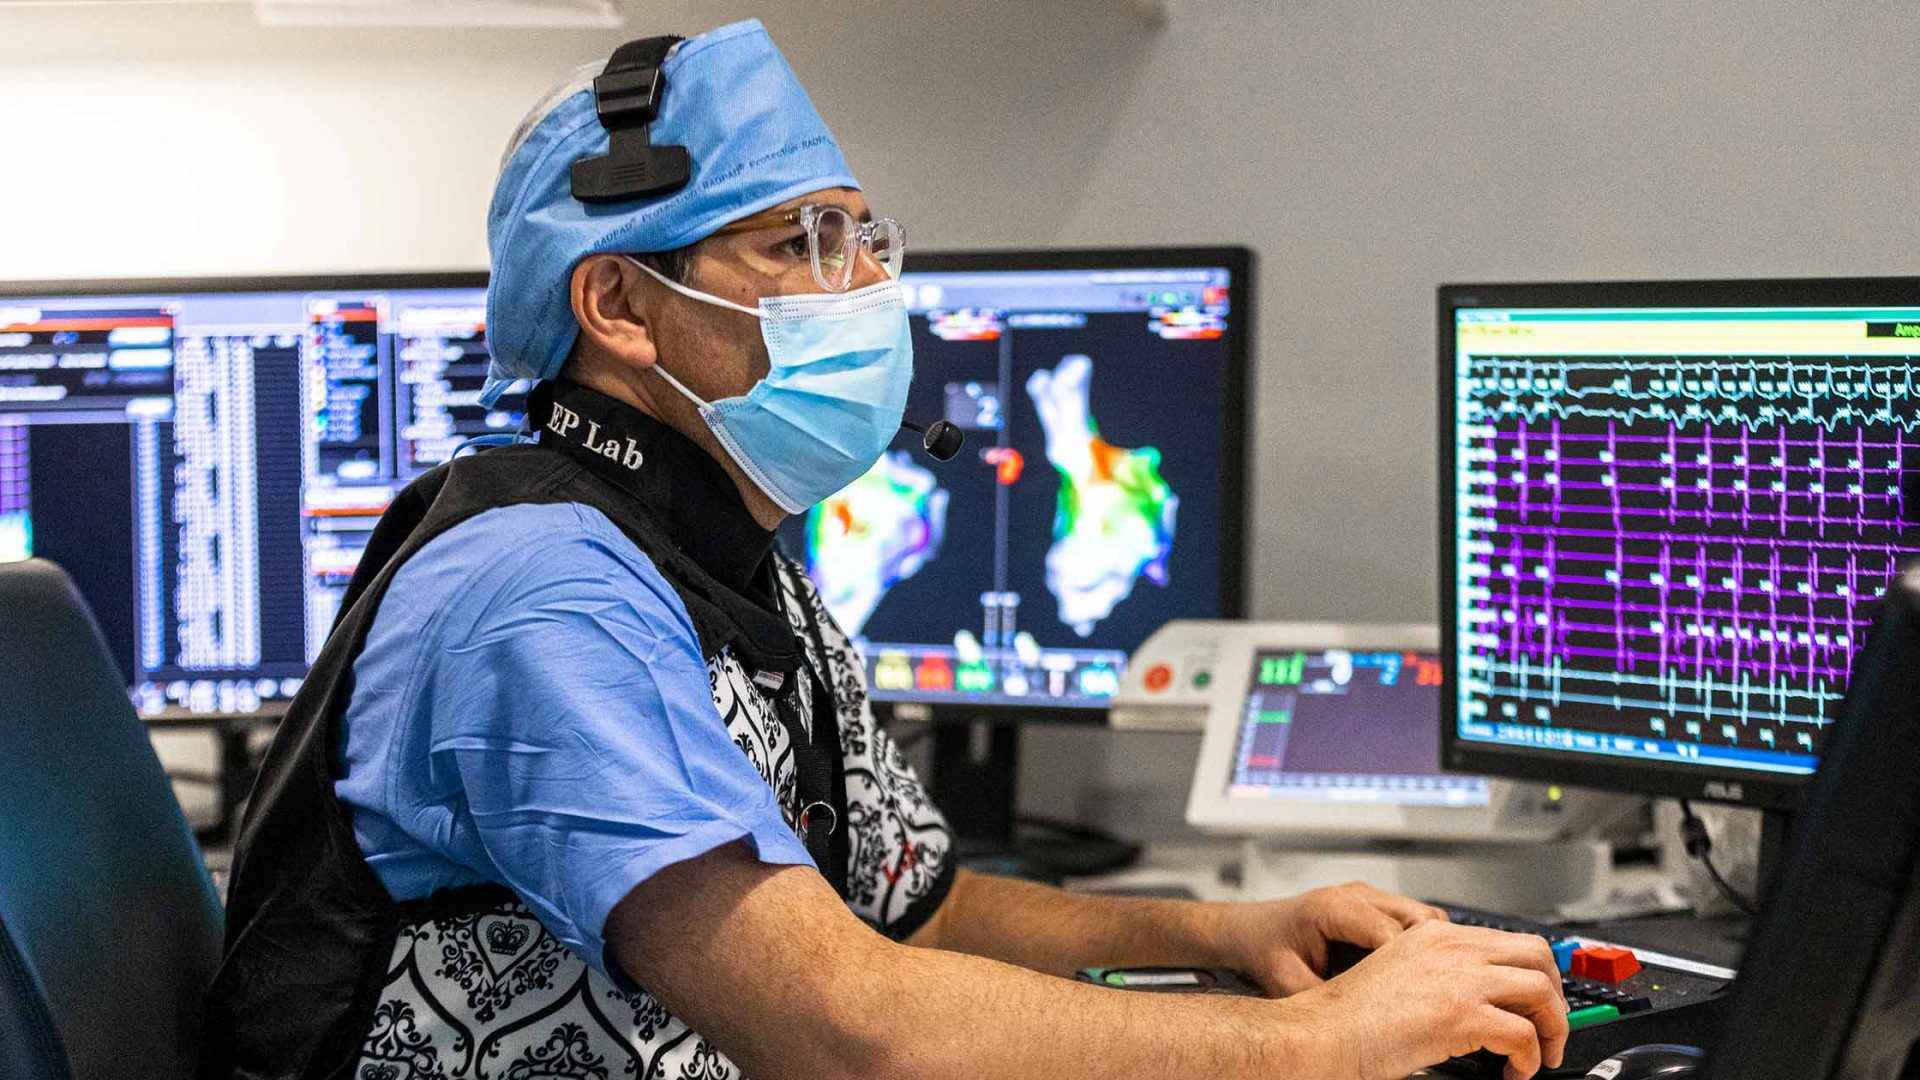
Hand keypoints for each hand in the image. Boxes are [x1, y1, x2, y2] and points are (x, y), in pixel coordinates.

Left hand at [1209, 881, 1448, 994]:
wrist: (1250, 930)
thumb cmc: (1265, 949)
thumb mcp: (1286, 982)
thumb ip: (1322, 999)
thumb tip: (1354, 1026)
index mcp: (1333, 908)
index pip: (1390, 932)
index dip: (1408, 966)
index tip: (1417, 995)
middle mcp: (1355, 895)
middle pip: (1419, 917)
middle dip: (1428, 954)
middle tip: (1429, 990)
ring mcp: (1368, 897)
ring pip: (1423, 916)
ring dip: (1428, 947)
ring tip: (1421, 982)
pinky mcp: (1375, 906)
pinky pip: (1413, 920)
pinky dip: (1420, 944)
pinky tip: (1410, 971)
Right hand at [1287, 920, 1569, 1079]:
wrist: (1323, 1033)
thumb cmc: (1350, 1016)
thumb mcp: (1399, 971)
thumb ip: (1438, 971)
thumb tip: (1479, 996)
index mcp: (1436, 935)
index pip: (1511, 941)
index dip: (1534, 975)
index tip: (1537, 1003)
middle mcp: (1451, 948)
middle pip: (1537, 956)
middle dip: (1554, 995)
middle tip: (1548, 1027)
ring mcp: (1459, 979)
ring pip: (1540, 992)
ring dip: (1551, 1029)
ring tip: (1540, 1055)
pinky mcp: (1461, 1015)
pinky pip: (1524, 1035)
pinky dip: (1530, 1058)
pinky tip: (1515, 1071)